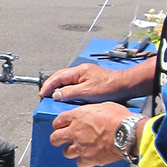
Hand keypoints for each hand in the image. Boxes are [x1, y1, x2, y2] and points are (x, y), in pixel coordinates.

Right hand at [39, 58, 154, 102]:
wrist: (124, 86)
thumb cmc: (109, 87)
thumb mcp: (87, 92)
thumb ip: (70, 92)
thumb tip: (56, 94)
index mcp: (79, 71)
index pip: (58, 77)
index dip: (48, 85)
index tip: (42, 94)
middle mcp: (81, 71)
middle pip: (61, 76)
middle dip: (51, 85)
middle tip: (45, 95)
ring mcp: (86, 74)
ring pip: (67, 79)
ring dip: (59, 87)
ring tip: (53, 96)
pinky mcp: (91, 80)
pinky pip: (74, 83)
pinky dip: (67, 88)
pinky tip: (67, 95)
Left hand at [50, 102, 134, 166]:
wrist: (127, 134)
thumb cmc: (118, 118)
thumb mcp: (103, 106)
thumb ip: (91, 111)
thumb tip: (91, 114)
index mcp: (77, 116)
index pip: (58, 121)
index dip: (58, 124)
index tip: (60, 126)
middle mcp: (74, 132)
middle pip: (55, 138)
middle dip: (57, 139)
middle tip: (61, 139)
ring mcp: (80, 147)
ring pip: (66, 152)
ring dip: (71, 150)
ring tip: (77, 149)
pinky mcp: (88, 159)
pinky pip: (79, 163)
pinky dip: (83, 161)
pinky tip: (88, 157)